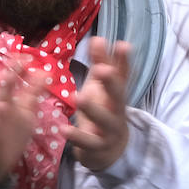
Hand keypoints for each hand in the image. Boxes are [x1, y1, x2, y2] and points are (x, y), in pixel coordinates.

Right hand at [0, 59, 41, 183]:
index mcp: (9, 104)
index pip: (13, 84)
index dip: (18, 71)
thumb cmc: (9, 133)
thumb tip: (45, 74)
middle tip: (11, 71)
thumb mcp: (25, 112)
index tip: (25, 56)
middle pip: (1, 96)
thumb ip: (32, 94)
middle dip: (5, 85)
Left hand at [62, 38, 131, 172]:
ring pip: (105, 120)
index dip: (123, 61)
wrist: (109, 150)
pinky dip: (77, 137)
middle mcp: (117, 110)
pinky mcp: (98, 146)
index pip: (123, 75)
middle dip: (111, 82)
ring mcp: (110, 129)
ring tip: (79, 97)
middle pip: (119, 96)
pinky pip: (89, 142)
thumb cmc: (102, 111)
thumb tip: (98, 38)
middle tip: (102, 69)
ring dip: (93, 109)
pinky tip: (64, 129)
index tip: (122, 44)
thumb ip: (100, 64)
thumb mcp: (100, 88)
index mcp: (116, 94)